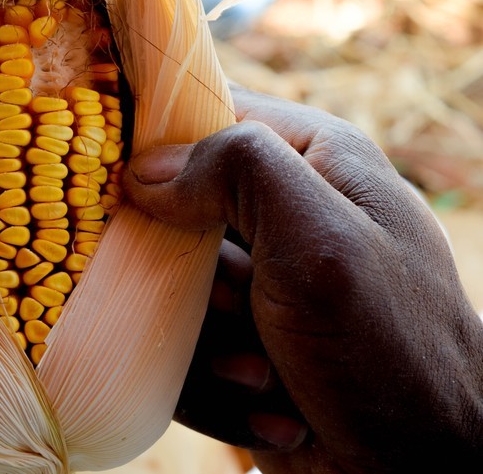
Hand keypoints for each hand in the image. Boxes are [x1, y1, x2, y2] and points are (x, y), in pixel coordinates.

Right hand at [123, 85, 482, 472]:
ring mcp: (259, 281)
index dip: (160, 146)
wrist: (418, 468)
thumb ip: (240, 171)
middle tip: (238, 308)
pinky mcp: (238, 340)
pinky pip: (181, 349)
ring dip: (208, 346)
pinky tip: (272, 408)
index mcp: (313, 159)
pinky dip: (214, 389)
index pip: (210, 114)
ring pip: (169, 290)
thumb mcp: (321, 242)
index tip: (133, 197)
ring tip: (263, 373)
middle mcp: (282, 213)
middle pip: (173, 212)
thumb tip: (145, 170)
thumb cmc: (389, 350)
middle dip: (190, 279)